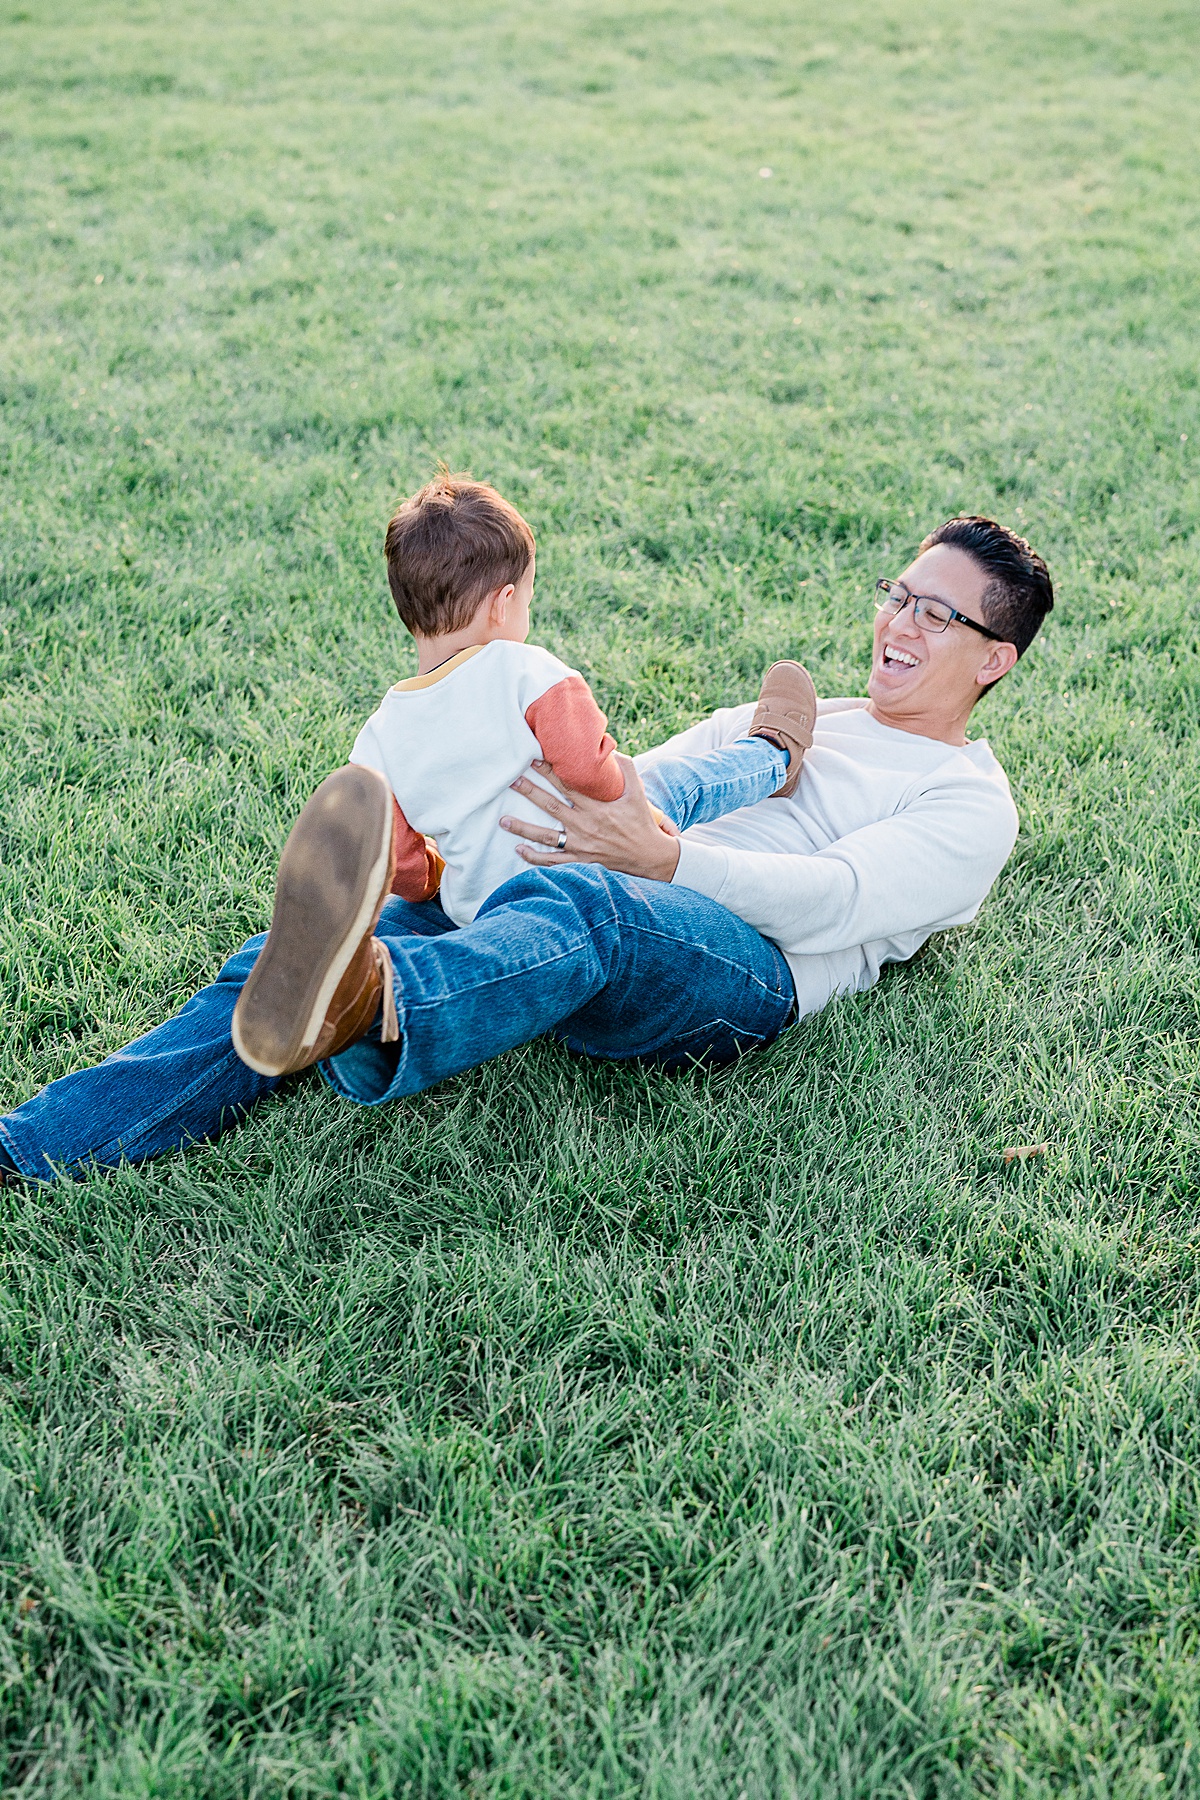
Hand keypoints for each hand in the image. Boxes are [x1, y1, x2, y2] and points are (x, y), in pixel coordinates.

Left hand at [499, 754, 681, 881]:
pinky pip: (553, 860)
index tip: (533, 760)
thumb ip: (625, 768)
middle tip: (512, 780)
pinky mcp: (580, 860)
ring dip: (523, 828)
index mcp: (598, 807)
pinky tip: (519, 849)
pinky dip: (535, 857)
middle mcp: (586, 825)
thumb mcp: (638, 792)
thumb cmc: (641, 821)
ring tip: (503, 820)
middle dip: (530, 792)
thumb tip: (610, 749)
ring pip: (546, 836)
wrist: (649, 856)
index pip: (568, 786)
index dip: (550, 772)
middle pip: (551, 806)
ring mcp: (581, 845)